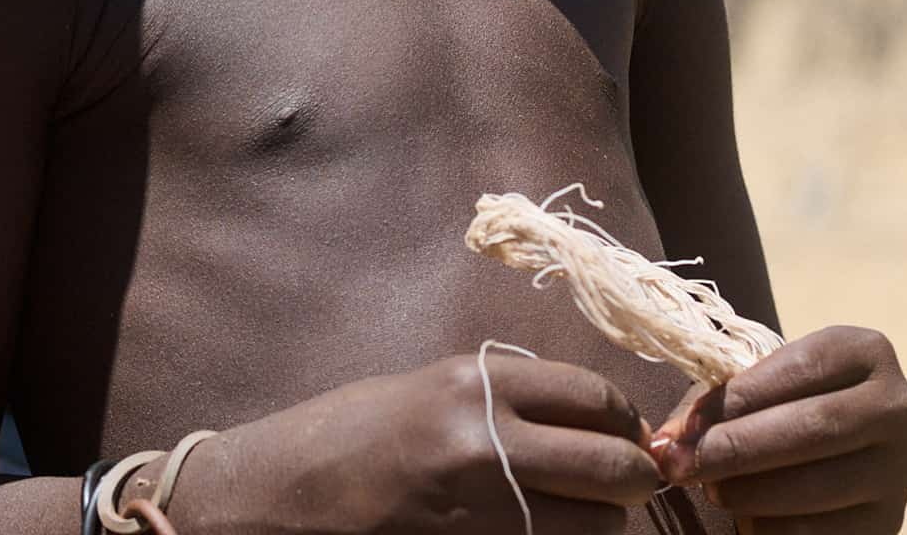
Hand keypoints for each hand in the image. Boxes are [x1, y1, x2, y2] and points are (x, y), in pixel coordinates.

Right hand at [206, 352, 663, 534]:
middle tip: (633, 486)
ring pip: (594, 528)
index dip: (626, 423)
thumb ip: (510, 401)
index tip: (630, 438)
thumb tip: (595, 422)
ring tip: (582, 520)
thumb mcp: (430, 391)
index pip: (595, 398)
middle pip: (612, 467)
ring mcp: (478, 515)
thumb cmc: (348, 438)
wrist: (271, 499)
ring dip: (601, 526)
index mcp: (475, 386)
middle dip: (635, 480)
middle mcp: (483, 446)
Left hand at [665, 326, 906, 532]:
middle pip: (811, 428)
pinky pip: (818, 532)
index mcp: (867, 353)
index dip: (736, 398)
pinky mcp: (888, 522)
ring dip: (748, 494)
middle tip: (680, 466)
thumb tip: (671, 444)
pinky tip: (749, 519)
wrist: (841, 458)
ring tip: (713, 490)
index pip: (799, 368)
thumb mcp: (765, 388)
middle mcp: (897, 407)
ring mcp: (900, 469)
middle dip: (734, 449)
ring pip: (815, 487)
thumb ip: (720, 404)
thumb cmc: (787, 408)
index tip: (683, 428)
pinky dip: (770, 529)